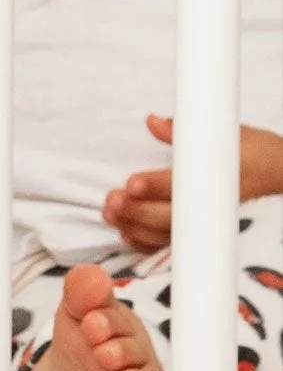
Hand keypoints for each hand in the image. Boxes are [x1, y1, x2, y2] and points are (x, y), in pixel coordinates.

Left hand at [102, 114, 282, 255]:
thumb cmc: (258, 155)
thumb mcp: (231, 134)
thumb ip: (187, 130)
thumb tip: (153, 122)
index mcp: (224, 179)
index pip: (185, 185)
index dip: (156, 185)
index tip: (132, 183)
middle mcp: (216, 206)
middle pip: (172, 217)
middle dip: (137, 210)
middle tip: (113, 199)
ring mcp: (211, 225)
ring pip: (169, 236)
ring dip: (136, 227)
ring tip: (112, 213)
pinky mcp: (205, 235)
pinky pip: (173, 248)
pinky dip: (147, 243)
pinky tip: (126, 233)